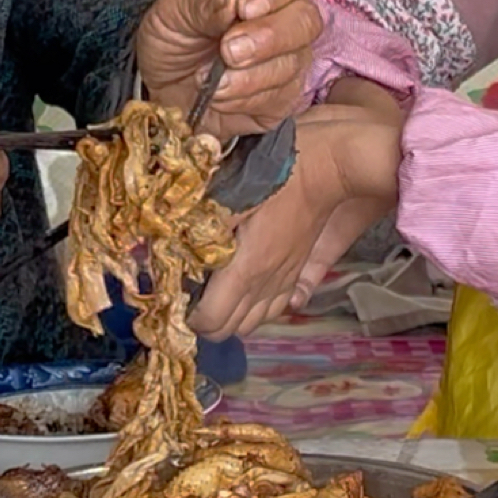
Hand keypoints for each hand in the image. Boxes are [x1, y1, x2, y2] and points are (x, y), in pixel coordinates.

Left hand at [135, 0, 326, 135]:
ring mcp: (287, 60)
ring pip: (293, 63)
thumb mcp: (174, 9)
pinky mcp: (281, 97)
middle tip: (228, 48)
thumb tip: (231, 0)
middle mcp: (282, 20)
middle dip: (267, 36)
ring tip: (211, 77)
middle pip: (307, 19)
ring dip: (248, 74)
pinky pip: (278, 97)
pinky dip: (243, 98)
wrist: (157, 85)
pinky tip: (219, 94)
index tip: (245, 5)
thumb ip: (204, 5)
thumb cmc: (173, 39)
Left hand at [192, 99, 404, 337]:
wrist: (327, 166)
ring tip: (211, 293)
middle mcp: (266, 284)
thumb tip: (170, 242)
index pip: (211, 319)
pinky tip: (243, 289)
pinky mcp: (298, 272)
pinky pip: (274, 309)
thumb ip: (201, 221)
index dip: (188, 315)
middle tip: (187, 292)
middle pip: (229, 330)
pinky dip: (254, 309)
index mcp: (246, 268)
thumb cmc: (278, 174)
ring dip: (229, 317)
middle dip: (204, 320)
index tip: (176, 293)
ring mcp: (285, 280)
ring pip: (252, 324)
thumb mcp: (231, 193)